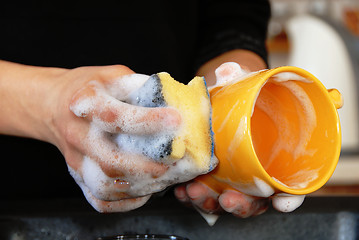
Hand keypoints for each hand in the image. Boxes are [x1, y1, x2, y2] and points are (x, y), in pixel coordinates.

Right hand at [46, 65, 181, 211]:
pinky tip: (144, 192)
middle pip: (110, 160)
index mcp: (85, 103)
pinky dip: (124, 202)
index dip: (148, 120)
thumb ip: (140, 86)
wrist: (53, 104)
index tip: (176, 120)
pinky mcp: (77, 175)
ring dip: (139, 186)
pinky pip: (98, 199)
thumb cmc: (90, 88)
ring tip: (164, 178)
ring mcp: (75, 159)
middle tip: (174, 162)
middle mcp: (77, 134)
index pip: (115, 116)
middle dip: (147, 166)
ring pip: (104, 185)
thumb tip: (175, 101)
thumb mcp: (113, 75)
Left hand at [174, 51, 305, 220]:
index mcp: (275, 158)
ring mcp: (233, 178)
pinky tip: (180, 190)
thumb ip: (238, 78)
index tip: (281, 203)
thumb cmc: (243, 97)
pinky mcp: (211, 178)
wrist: (224, 100)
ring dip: (210, 202)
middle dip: (241, 205)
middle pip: (256, 201)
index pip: (291, 185)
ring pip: (227, 201)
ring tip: (193, 192)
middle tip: (226, 198)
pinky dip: (191, 196)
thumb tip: (227, 71)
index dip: (290, 198)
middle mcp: (256, 173)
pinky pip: (203, 193)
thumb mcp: (244, 84)